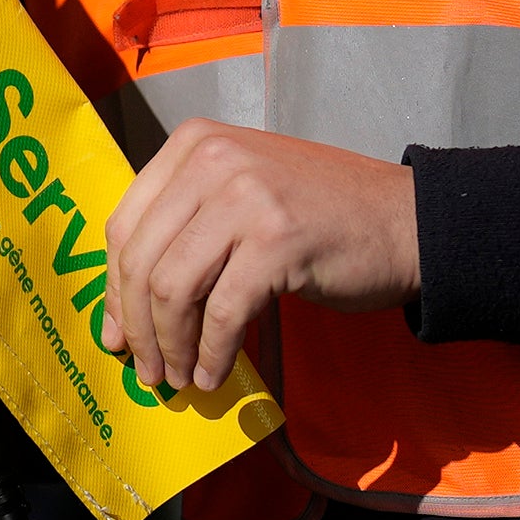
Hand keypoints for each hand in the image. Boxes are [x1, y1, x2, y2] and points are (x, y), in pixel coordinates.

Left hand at [99, 123, 418, 398]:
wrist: (406, 221)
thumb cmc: (321, 216)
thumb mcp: (240, 194)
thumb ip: (184, 229)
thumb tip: (122, 309)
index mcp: (194, 142)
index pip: (124, 223)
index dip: (113, 289)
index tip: (117, 334)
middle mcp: (213, 159)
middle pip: (141, 259)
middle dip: (138, 327)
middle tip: (147, 370)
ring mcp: (247, 196)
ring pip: (173, 288)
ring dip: (172, 346)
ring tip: (181, 378)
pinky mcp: (277, 240)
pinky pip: (222, 313)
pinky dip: (212, 354)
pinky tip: (215, 374)